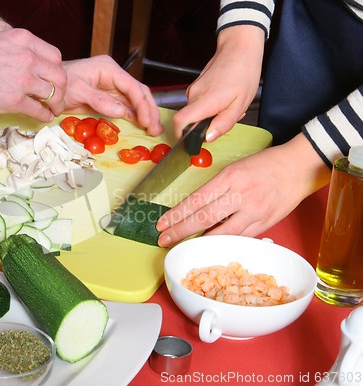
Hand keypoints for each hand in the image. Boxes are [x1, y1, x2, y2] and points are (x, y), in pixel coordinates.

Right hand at [0, 28, 66, 120]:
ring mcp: (23, 79)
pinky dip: (45, 116)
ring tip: (52, 110)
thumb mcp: (0, 43)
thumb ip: (19, 52)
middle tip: (57, 98)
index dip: (56, 71)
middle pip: (60, 76)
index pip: (55, 56)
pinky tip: (42, 118)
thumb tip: (30, 68)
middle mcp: (28, 58)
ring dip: (56, 105)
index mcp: (24, 40)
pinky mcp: (16, 100)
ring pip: (54, 95)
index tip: (52, 80)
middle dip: (62, 90)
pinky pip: (40, 111)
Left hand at [62, 55, 162, 134]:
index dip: (142, 104)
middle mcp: (114, 76)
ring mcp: (112, 87)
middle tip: (155, 128)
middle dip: (149, 110)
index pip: (132, 86)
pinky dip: (135, 116)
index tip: (146, 121)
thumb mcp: (77, 91)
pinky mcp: (109, 97)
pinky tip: (143, 125)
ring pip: (136, 100)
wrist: (48, 87)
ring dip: (146, 115)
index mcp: (108, 69)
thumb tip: (121, 111)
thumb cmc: (60, 85)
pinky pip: (126, 106)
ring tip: (154, 130)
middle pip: (139, 92)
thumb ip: (99, 100)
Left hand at [156, 134, 331, 245]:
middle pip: (204, 217)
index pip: (197, 199)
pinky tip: (208, 247)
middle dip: (180, 230)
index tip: (162, 223)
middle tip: (163, 239)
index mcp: (230, 177)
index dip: (177, 214)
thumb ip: (217, 187)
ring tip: (181, 246)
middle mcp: (241, 194)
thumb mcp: (236, 168)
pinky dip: (222, 243)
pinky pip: (240, 238)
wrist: (300, 167)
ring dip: (199, 242)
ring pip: (222, 233)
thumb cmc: (266, 164)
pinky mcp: (265, 224)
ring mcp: (254, 211)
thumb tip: (196, 207)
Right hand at [172, 26, 264, 140]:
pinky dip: (210, 107)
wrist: (239, 48)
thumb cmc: (244, 73)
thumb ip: (223, 123)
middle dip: (205, 127)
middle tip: (226, 119)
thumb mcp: (240, 104)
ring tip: (229, 106)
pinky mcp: (195, 86)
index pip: (180, 121)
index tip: (188, 142)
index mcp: (205, 100)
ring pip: (195, 113)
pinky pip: (198, 104)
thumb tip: (208, 138)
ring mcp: (193, 90)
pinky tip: (224, 99)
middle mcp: (194, 95)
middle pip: (189, 121)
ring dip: (210, 116)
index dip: (180, 135)